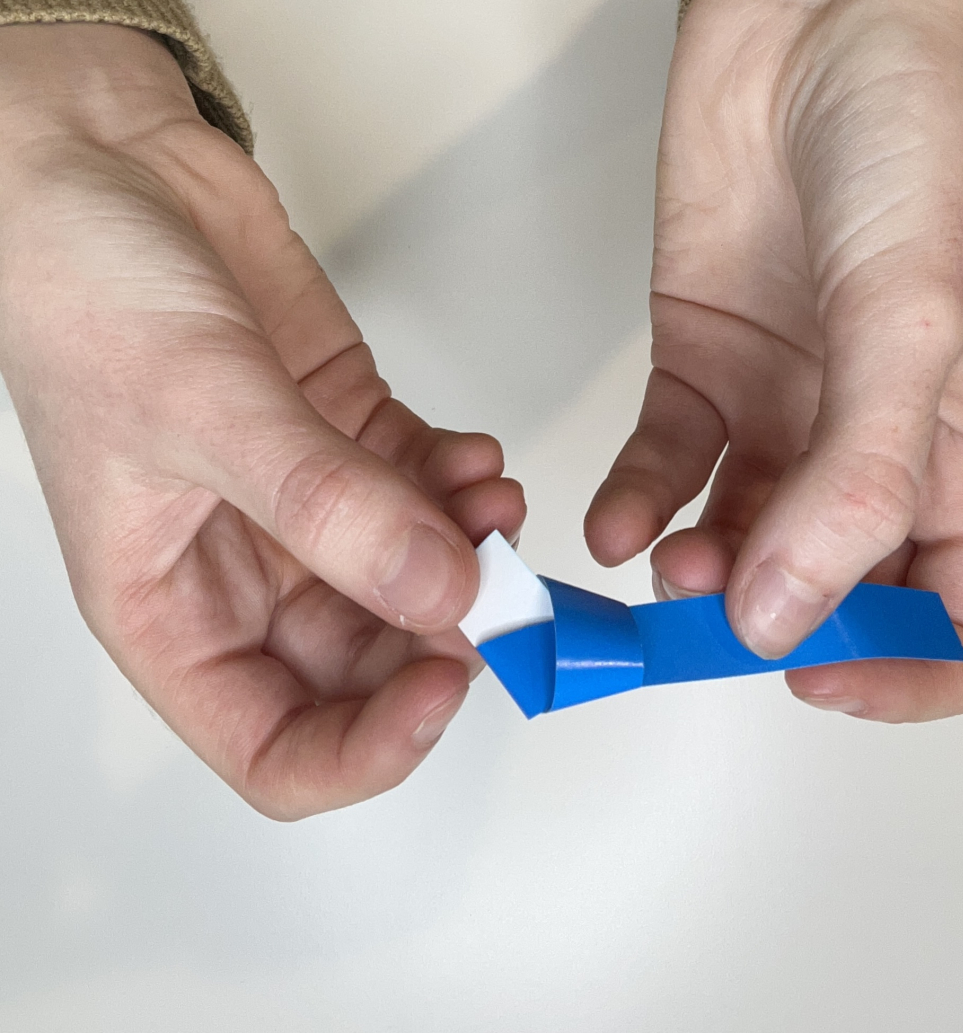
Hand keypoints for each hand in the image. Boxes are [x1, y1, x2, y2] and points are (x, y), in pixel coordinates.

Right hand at [0, 25, 524, 817]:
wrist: (98, 161)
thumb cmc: (81, 287)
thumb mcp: (200, 409)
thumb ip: (327, 508)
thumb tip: (441, 595)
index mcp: (171, 612)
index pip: (278, 748)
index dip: (371, 747)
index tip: (445, 684)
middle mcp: (243, 575)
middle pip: (368, 670)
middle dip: (445, 638)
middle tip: (502, 587)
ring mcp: (306, 508)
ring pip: (413, 581)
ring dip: (471, 555)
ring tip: (491, 501)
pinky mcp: (351, 441)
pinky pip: (429, 497)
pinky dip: (467, 490)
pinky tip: (474, 458)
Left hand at [586, 0, 962, 720]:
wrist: (810, 28)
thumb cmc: (905, 147)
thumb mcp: (911, 323)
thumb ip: (856, 478)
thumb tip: (786, 615)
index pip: (958, 622)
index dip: (899, 674)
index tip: (821, 676)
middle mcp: (871, 453)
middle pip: (830, 597)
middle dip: (770, 627)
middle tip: (714, 623)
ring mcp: (782, 421)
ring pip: (737, 547)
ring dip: (695, 576)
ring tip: (667, 566)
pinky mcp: (704, 380)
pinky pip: (666, 473)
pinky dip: (637, 507)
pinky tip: (618, 521)